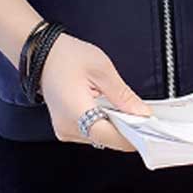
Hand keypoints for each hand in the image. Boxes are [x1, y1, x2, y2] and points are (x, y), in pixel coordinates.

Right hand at [39, 33, 152, 150]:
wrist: (40, 52)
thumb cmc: (66, 56)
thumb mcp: (101, 69)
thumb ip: (122, 95)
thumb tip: (142, 113)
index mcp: (75, 113)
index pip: (111, 137)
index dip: (134, 136)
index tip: (152, 131)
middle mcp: (67, 128)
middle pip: (107, 140)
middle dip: (127, 130)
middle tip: (144, 117)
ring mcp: (64, 130)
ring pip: (100, 138)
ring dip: (116, 127)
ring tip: (126, 110)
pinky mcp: (65, 127)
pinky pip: (91, 132)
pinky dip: (104, 123)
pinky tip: (111, 110)